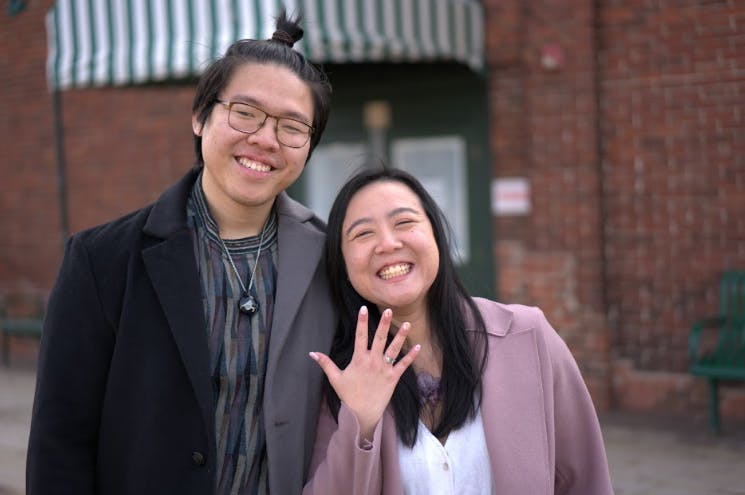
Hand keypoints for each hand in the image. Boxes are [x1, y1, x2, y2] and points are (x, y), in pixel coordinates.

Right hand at [309, 306, 419, 440]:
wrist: (362, 414)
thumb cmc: (348, 395)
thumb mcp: (335, 378)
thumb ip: (325, 363)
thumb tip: (311, 353)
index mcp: (359, 360)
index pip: (360, 336)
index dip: (362, 322)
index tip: (363, 309)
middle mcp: (373, 362)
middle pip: (379, 339)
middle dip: (384, 324)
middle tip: (389, 309)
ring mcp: (384, 369)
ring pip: (394, 349)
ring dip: (401, 336)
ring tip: (407, 324)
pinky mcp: (393, 378)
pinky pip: (403, 365)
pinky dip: (411, 356)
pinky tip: (418, 347)